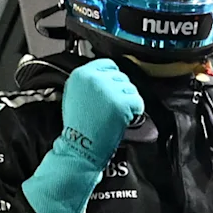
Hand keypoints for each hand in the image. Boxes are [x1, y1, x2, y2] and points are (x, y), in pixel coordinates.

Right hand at [22, 59, 141, 212]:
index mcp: (81, 74)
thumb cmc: (77, 127)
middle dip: (121, 91)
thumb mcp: (74, 95)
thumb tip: (105, 76)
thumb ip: (89, 82)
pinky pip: (138, 102)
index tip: (113, 88)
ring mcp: (108, 90)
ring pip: (131, 88)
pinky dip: (136, 111)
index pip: (108, 64)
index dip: (113, 77)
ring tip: (117, 114)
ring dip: (128, 101)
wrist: (79, 148)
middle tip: (113, 107)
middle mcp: (94, 79)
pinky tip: (124, 118)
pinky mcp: (120, 103)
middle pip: (121, 76)